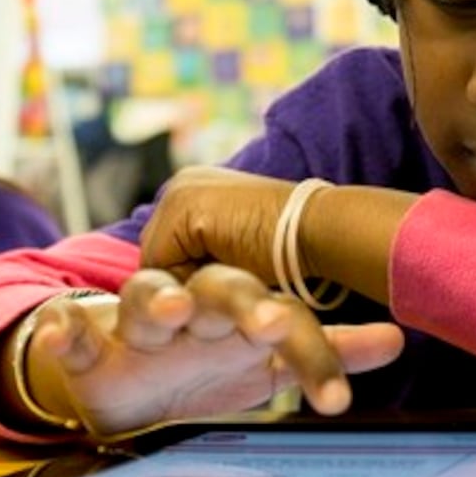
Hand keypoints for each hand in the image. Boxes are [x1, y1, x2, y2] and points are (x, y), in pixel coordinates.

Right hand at [29, 265, 403, 437]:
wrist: (125, 374)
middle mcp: (192, 303)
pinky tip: (64, 332)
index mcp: (239, 307)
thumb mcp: (266, 363)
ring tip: (170, 309)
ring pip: (146, 298)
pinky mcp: (89, 342)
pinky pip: (73, 330)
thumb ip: (330, 350)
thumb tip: (399, 339)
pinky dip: (66, 329)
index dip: (306, 344)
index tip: (333, 384)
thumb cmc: (207, 361)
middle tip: (273, 324)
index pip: (278, 312)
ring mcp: (137, 321)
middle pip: (220, 292)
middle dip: (247, 306)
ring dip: (158, 300)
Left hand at [139, 166, 294, 282]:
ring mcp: (179, 193)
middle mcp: (181, 184)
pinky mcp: (184, 209)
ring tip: (232, 273)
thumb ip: (208, 256)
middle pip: (156, 257)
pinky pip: (163, 266)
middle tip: (230, 277)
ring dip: (188, 284)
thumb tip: (181, 292)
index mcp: (195, 189)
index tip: (227, 280)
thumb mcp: (238, 249)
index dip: (189, 278)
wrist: (319, 231)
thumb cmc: (290, 250)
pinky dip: (189, 282)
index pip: (165, 250)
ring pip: (157, 264)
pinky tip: (225, 270)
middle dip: (184, 281)